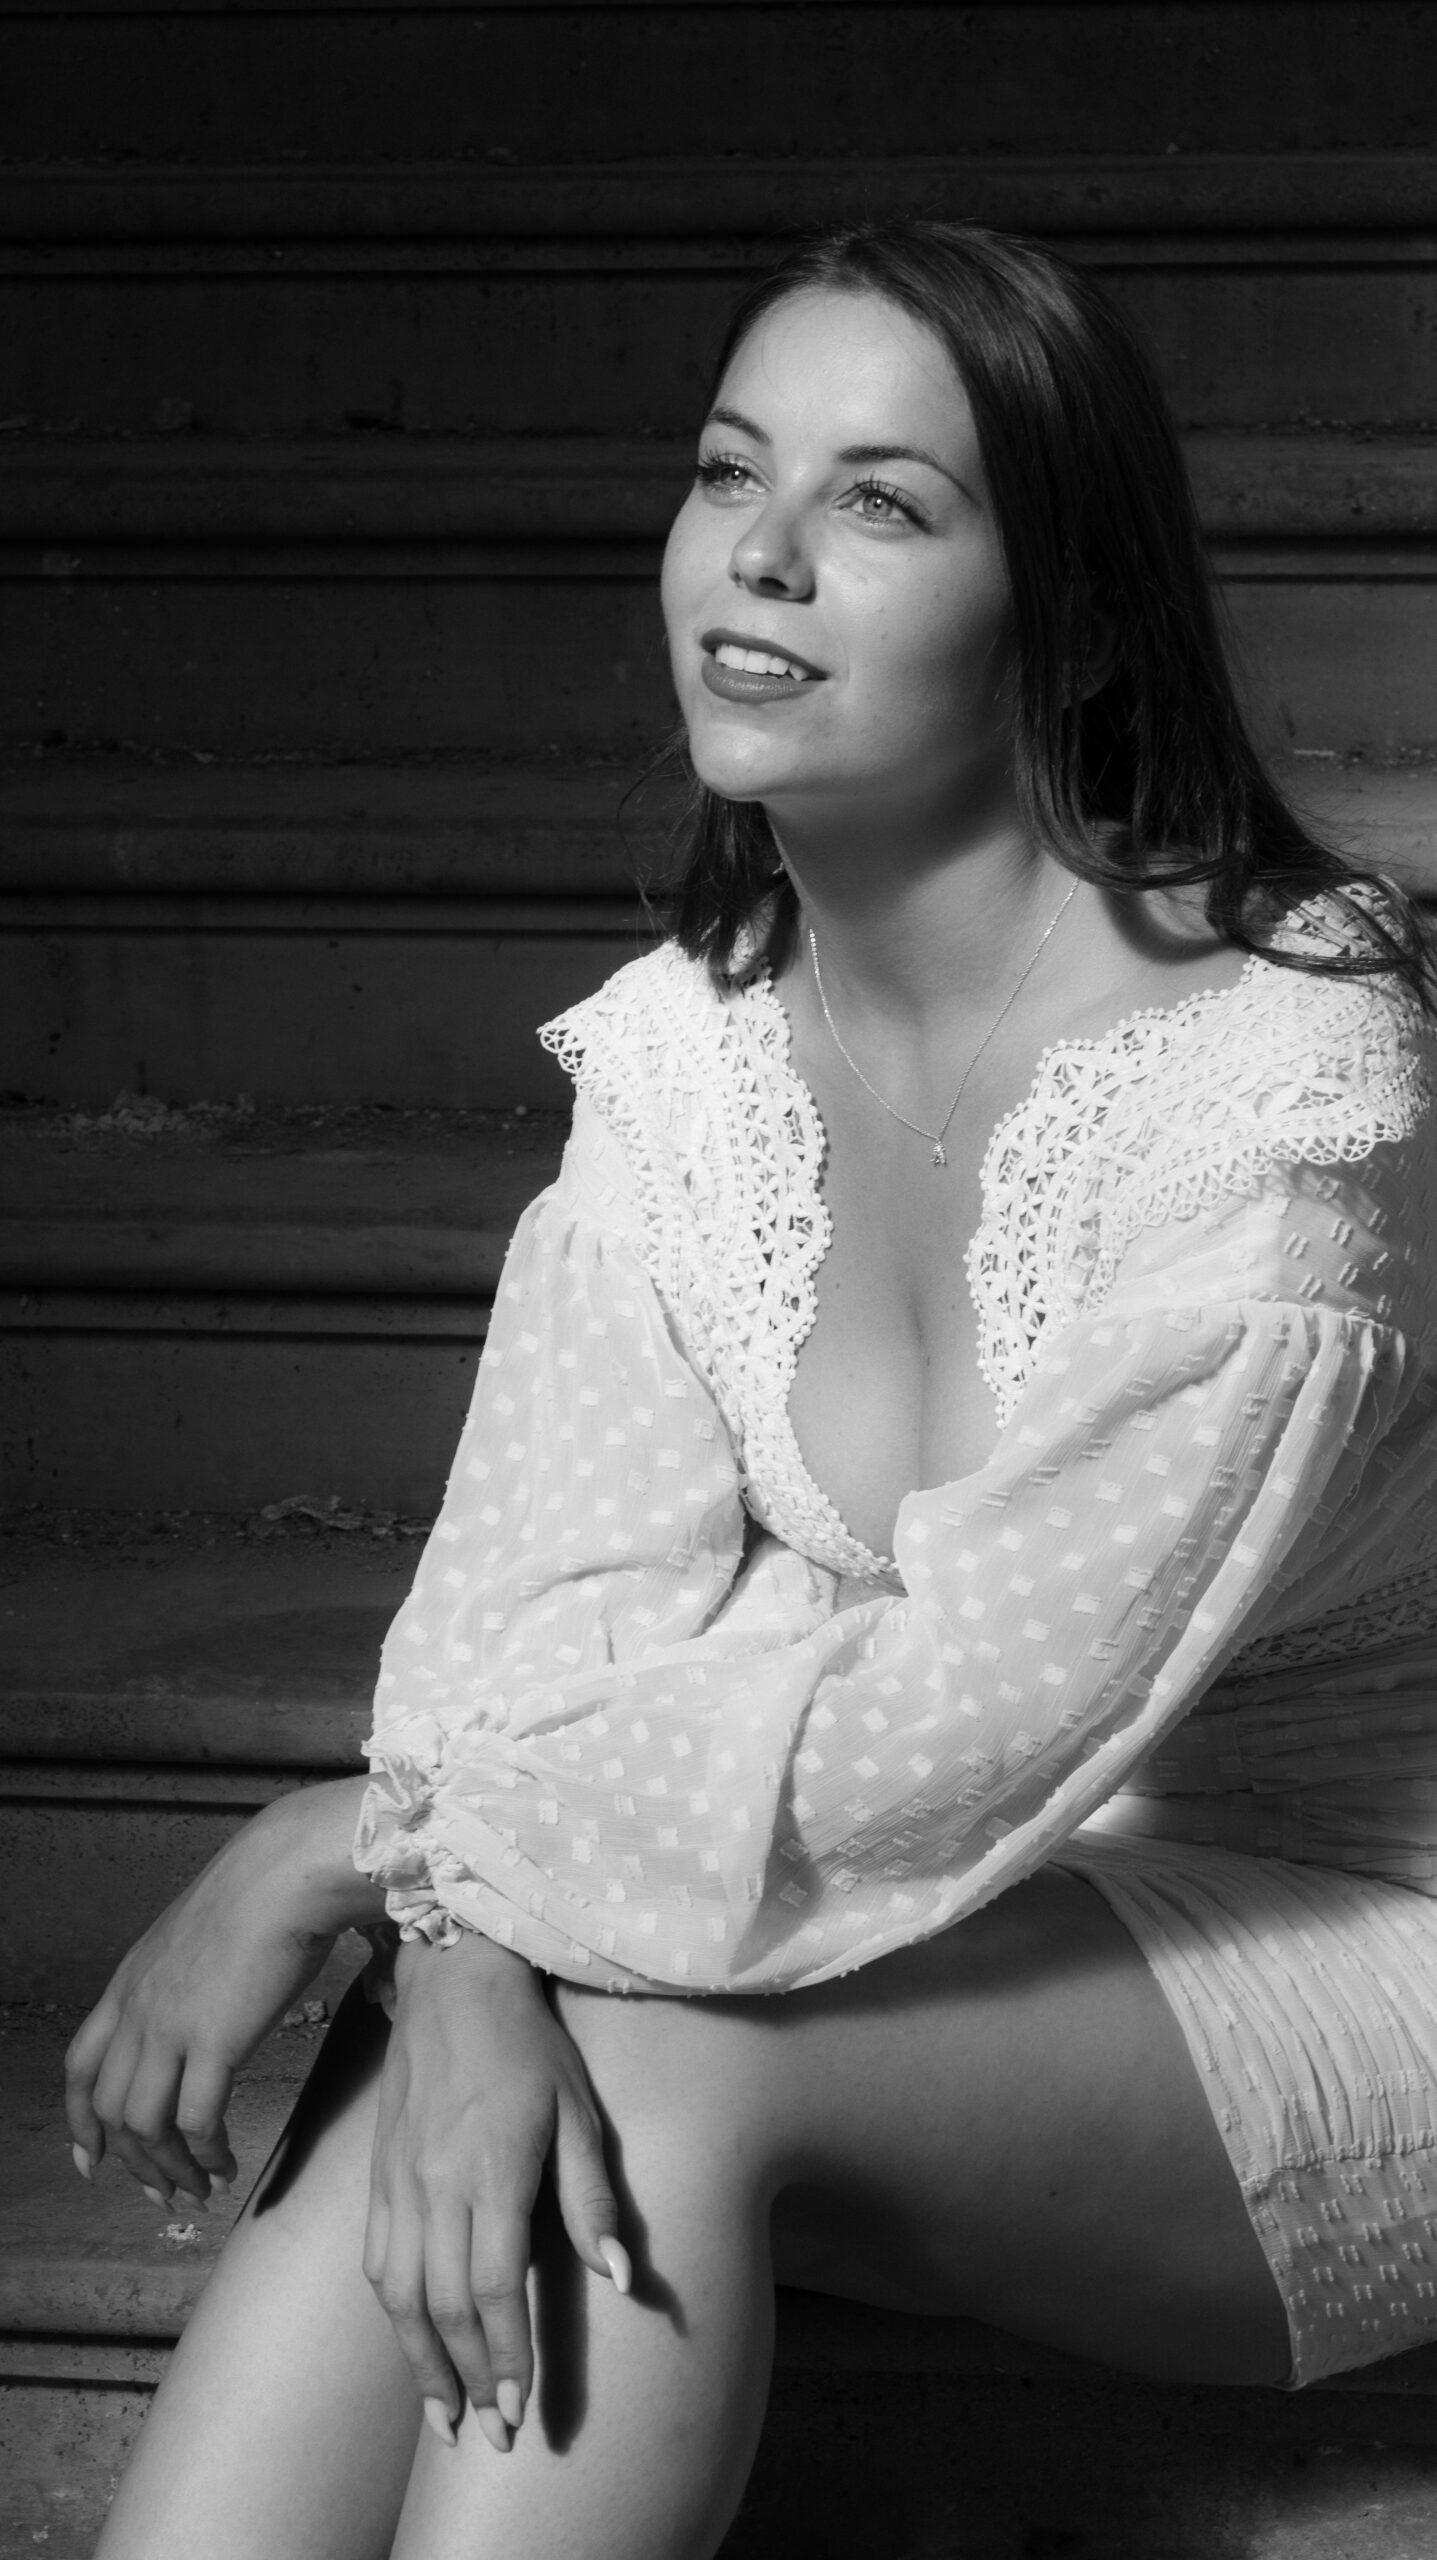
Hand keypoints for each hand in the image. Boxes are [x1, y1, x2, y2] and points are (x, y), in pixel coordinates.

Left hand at [64, 1779, 382, 2206]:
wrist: (285, 1873)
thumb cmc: (259, 1894)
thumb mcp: (195, 1936)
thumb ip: (182, 1978)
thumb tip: (202, 2009)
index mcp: (128, 1985)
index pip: (81, 2067)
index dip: (81, 2121)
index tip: (92, 2160)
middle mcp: (138, 2011)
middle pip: (111, 2110)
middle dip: (133, 2163)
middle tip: (165, 2193)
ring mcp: (171, 2027)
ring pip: (147, 2126)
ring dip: (172, 2169)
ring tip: (202, 2189)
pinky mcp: (214, 2041)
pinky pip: (197, 2120)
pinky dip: (207, 2153)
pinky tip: (227, 2164)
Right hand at [364, 1932, 630, 2453]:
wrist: (454, 1982)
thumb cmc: (530, 2046)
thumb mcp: (579, 2112)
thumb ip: (593, 2199)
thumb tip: (621, 2279)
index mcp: (492, 2172)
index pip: (492, 2289)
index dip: (505, 2358)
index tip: (519, 2411)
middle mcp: (434, 2184)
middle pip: (440, 2307)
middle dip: (465, 2381)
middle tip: (487, 2438)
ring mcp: (398, 2180)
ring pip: (397, 2295)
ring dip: (419, 2363)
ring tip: (442, 2418)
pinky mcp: (378, 2174)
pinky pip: (375, 2260)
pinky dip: (392, 2314)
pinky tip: (411, 2342)